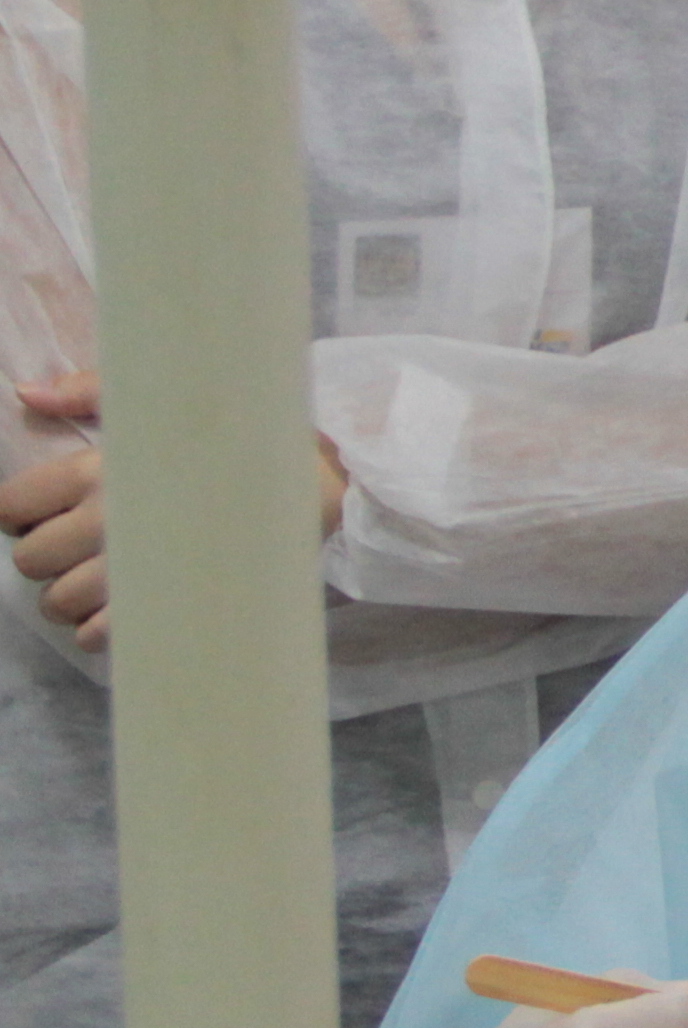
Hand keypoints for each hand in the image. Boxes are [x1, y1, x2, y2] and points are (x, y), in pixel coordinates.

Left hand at [0, 379, 350, 652]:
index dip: (21, 512)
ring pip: (56, 602)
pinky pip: (97, 635)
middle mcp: (107, 523)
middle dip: (46, 554)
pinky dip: (97, 628)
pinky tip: (118, 609)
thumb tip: (26, 395)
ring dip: (68, 595)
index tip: (49, 510)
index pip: (12, 506)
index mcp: (98, 471)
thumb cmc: (236, 437)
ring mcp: (134, 572)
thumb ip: (87, 391)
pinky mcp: (163, 608)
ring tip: (102, 577)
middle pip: (29, 559)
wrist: (317, 485)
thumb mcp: (163, 401)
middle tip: (80, 544)